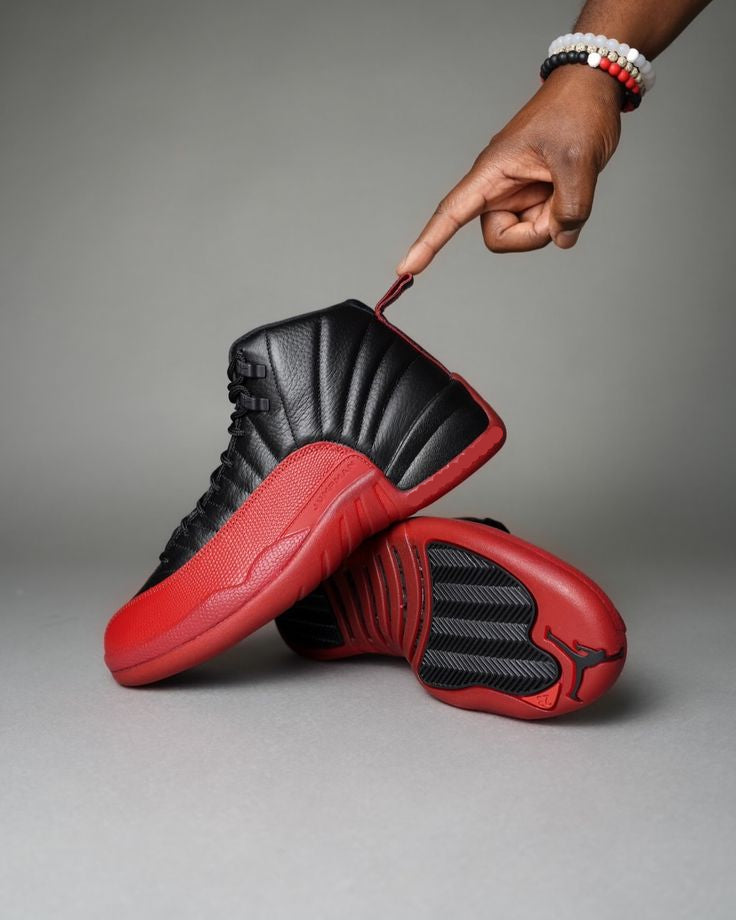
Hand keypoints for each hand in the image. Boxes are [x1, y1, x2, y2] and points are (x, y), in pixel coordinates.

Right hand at [398, 65, 622, 273]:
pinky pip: (544, 224)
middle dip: (531, 234)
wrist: (595, 89)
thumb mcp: (578, 159)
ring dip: (551, 221)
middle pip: (500, 237)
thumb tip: (562, 238)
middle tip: (561, 206)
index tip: (406, 269)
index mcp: (492, 172)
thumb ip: (571, 207)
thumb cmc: (576, 110)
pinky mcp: (537, 196)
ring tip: (570, 184)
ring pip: (525, 234)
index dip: (428, 243)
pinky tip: (573, 186)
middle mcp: (499, 187)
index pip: (451, 213)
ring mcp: (519, 193)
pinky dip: (562, 216)